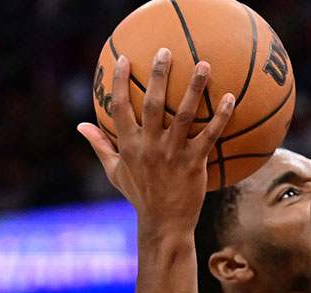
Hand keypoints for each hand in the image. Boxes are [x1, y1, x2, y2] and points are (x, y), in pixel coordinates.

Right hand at [77, 49, 235, 232]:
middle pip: (152, 103)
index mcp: (129, 145)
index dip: (118, 82)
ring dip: (194, 88)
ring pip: (184, 115)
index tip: (122, 58)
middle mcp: (149, 146)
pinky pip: (209, 135)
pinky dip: (220, 117)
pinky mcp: (194, 163)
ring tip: (204, 65)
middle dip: (158, 75)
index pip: (119, 107)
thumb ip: (99, 145)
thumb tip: (80, 125)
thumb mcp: (115, 171)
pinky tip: (230, 98)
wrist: (164, 224)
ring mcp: (172, 154)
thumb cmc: (140, 195)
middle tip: (165, 50)